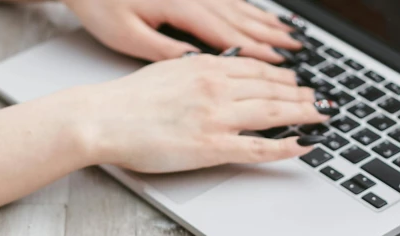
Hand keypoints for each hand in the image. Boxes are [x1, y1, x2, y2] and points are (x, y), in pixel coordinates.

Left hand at [64, 0, 300, 61]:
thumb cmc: (101, 5)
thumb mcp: (127, 36)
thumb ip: (165, 50)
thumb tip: (196, 64)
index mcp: (182, 8)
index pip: (228, 35)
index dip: (257, 53)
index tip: (281, 65)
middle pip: (242, 20)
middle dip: (272, 38)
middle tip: (298, 53)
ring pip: (239, 8)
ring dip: (266, 24)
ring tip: (289, 36)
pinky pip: (228, 0)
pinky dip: (248, 11)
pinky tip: (259, 18)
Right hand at [77, 54, 330, 172]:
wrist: (103, 118)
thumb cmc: (126, 100)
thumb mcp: (167, 71)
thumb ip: (196, 72)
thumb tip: (213, 72)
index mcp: (205, 68)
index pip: (257, 69)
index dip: (283, 76)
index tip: (297, 81)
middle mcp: (217, 88)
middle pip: (272, 89)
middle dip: (301, 95)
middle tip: (320, 101)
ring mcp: (217, 117)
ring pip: (272, 113)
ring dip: (302, 115)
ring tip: (320, 119)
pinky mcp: (211, 146)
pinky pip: (258, 147)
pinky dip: (285, 146)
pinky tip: (302, 145)